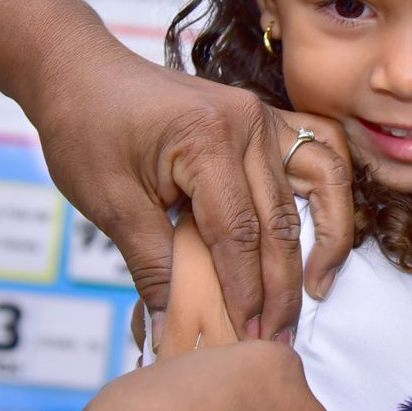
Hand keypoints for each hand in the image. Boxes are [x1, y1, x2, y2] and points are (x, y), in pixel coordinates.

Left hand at [21, 39, 351, 340]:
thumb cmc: (86, 127)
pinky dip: (330, 190)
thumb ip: (150, 264)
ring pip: (323, 178)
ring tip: (317, 287)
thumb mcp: (109, 203)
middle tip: (276, 337)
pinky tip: (324, 227)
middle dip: (282, 286)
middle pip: (281, 218)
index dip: (245, 290)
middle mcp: (247, 122)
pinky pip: (319, 148)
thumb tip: (173, 324)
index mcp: (206, 139)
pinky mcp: (264, 118)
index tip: (246, 337)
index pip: (238, 232)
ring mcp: (262, 116)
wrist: (81, 72)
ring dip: (328, 237)